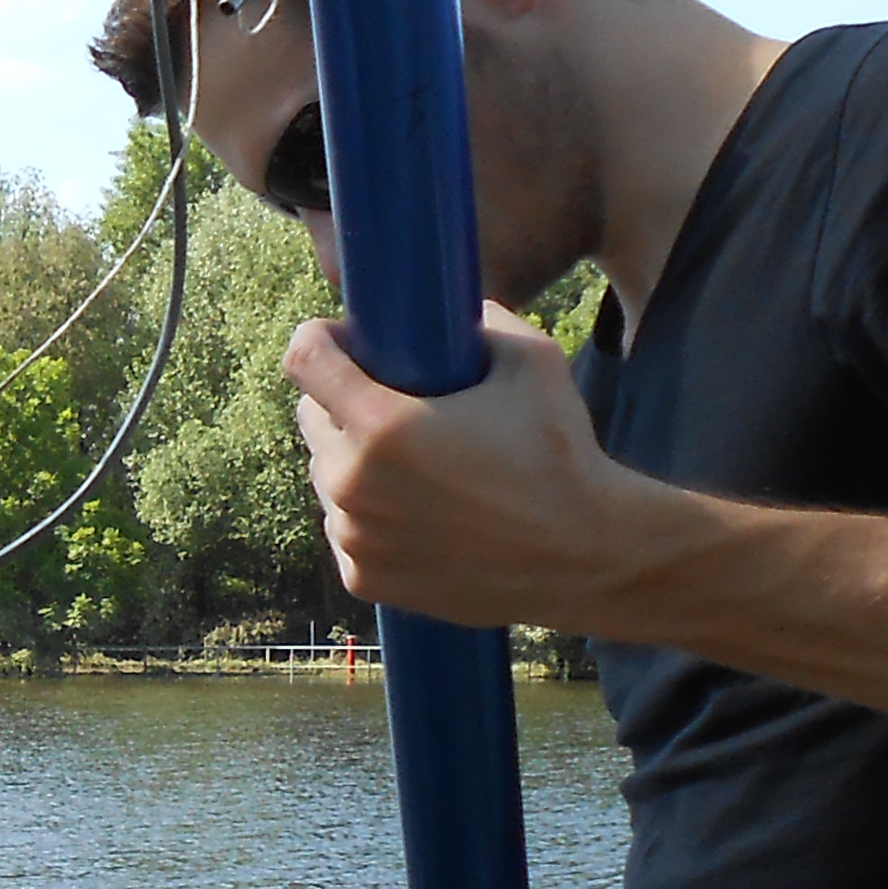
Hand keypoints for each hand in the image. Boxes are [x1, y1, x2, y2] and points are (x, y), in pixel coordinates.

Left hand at [285, 305, 660, 631]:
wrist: (582, 557)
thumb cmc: (560, 453)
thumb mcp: (531, 360)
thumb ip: (479, 320)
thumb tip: (449, 309)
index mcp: (382, 425)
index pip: (305, 358)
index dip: (321, 338)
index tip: (344, 340)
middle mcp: (353, 484)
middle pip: (310, 419)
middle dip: (340, 402)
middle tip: (391, 404)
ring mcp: (353, 537)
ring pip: (326, 476)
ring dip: (352, 460)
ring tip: (411, 462)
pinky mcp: (363, 578)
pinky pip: (344, 528)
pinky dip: (366, 514)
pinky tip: (416, 510)